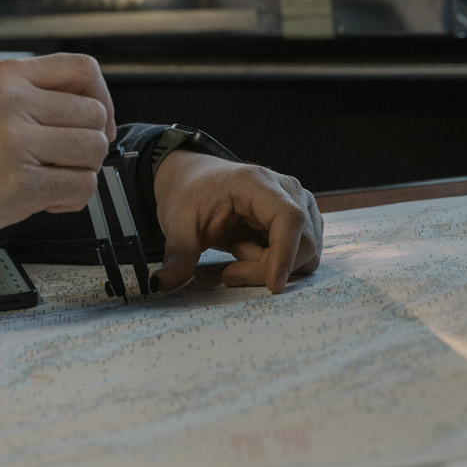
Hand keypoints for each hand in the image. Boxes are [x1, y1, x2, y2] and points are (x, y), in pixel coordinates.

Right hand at [0, 55, 115, 239]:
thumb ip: (32, 96)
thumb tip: (85, 111)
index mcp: (9, 77)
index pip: (83, 69)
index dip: (101, 97)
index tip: (95, 121)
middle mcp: (17, 103)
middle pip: (94, 114)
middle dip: (89, 141)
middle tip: (68, 159)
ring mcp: (20, 143)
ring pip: (93, 150)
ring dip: (82, 170)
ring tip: (55, 178)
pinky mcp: (24, 184)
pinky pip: (81, 186)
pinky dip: (73, 198)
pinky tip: (48, 199)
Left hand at [152, 153, 322, 293]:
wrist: (195, 180)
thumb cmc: (190, 195)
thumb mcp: (178, 224)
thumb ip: (176, 255)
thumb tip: (160, 284)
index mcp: (257, 183)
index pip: (288, 218)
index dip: (285, 253)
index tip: (273, 286)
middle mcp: (288, 190)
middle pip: (300, 242)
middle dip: (265, 267)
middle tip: (230, 268)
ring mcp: (301, 204)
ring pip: (306, 253)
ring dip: (271, 265)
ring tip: (239, 251)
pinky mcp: (304, 220)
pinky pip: (304, 254)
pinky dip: (278, 263)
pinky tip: (252, 251)